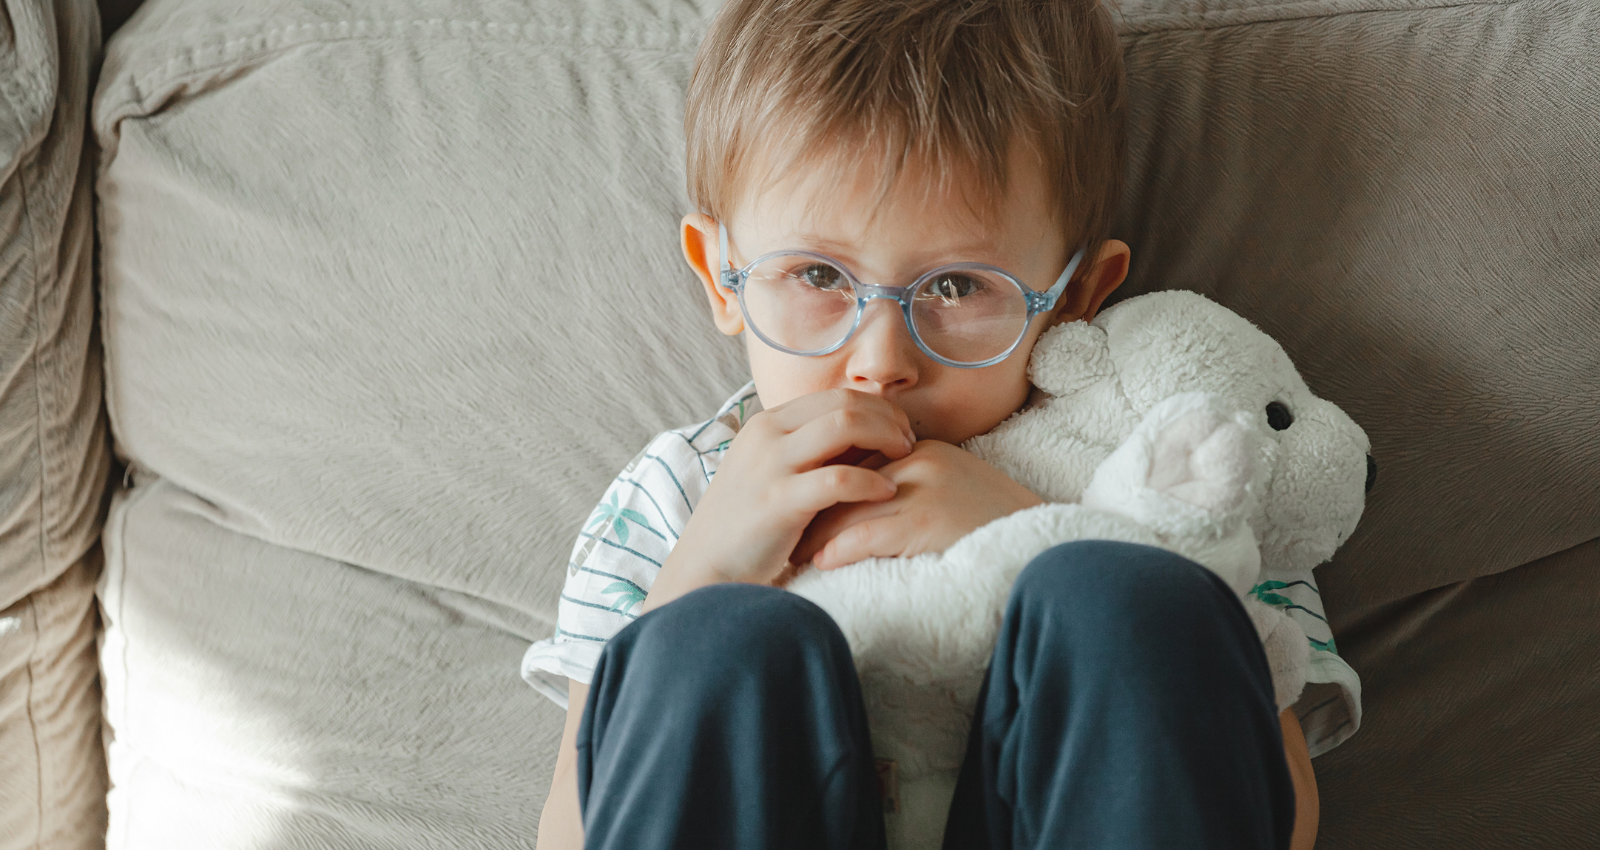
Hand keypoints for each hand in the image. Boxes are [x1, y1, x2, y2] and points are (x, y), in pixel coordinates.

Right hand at [648, 388, 915, 606]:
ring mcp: (771, 465)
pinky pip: (838, 478)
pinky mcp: (779, 501)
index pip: (834, 396)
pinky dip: (870, 481)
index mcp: (768, 423)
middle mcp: (768, 435)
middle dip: (887, 419)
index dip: (876, 408)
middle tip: (908, 444)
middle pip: (844, 404)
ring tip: (904, 461)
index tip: (898, 430)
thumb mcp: (772, 474)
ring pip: (844, 426)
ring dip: (885, 439)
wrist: (706, 568)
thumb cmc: (747, 526)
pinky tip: (887, 493)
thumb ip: (809, 453)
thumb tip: (865, 439)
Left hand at [790, 440, 1043, 570]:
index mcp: (919, 447)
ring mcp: (923, 488)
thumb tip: (851, 498)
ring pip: (850, 508)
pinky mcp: (927, 521)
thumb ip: (901, 484)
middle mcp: (918, 459)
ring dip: (815, 532)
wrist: (1038, 542)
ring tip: (790, 551)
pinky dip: (839, 549)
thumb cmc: (985, 524)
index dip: (819, 482)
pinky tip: (821, 562)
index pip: (852, 457)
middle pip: (844, 479)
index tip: (793, 504)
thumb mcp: (943, 488)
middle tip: (780, 529)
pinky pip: (868, 534)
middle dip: (809, 506)